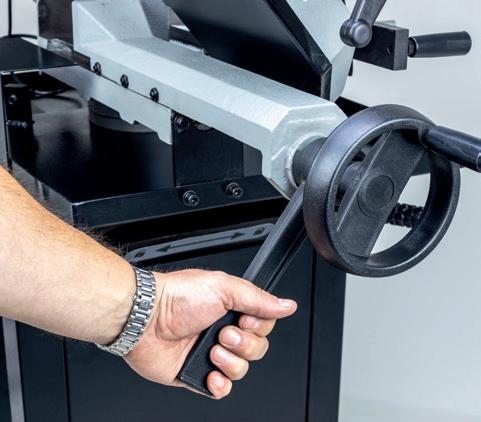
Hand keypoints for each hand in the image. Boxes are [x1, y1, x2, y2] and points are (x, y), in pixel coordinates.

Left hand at [123, 269, 296, 398]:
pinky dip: (220, 384)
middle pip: (257, 349)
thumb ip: (258, 299)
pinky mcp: (196, 374)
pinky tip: (210, 373)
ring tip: (211, 350)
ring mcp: (210, 353)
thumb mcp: (224, 288)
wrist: (144, 319)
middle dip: (243, 344)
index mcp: (231, 309)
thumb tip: (287, 305)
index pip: (264, 325)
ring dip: (230, 362)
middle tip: (223, 333)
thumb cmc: (177, 297)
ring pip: (242, 369)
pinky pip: (221, 389)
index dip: (258, 327)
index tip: (243, 319)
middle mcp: (223, 331)